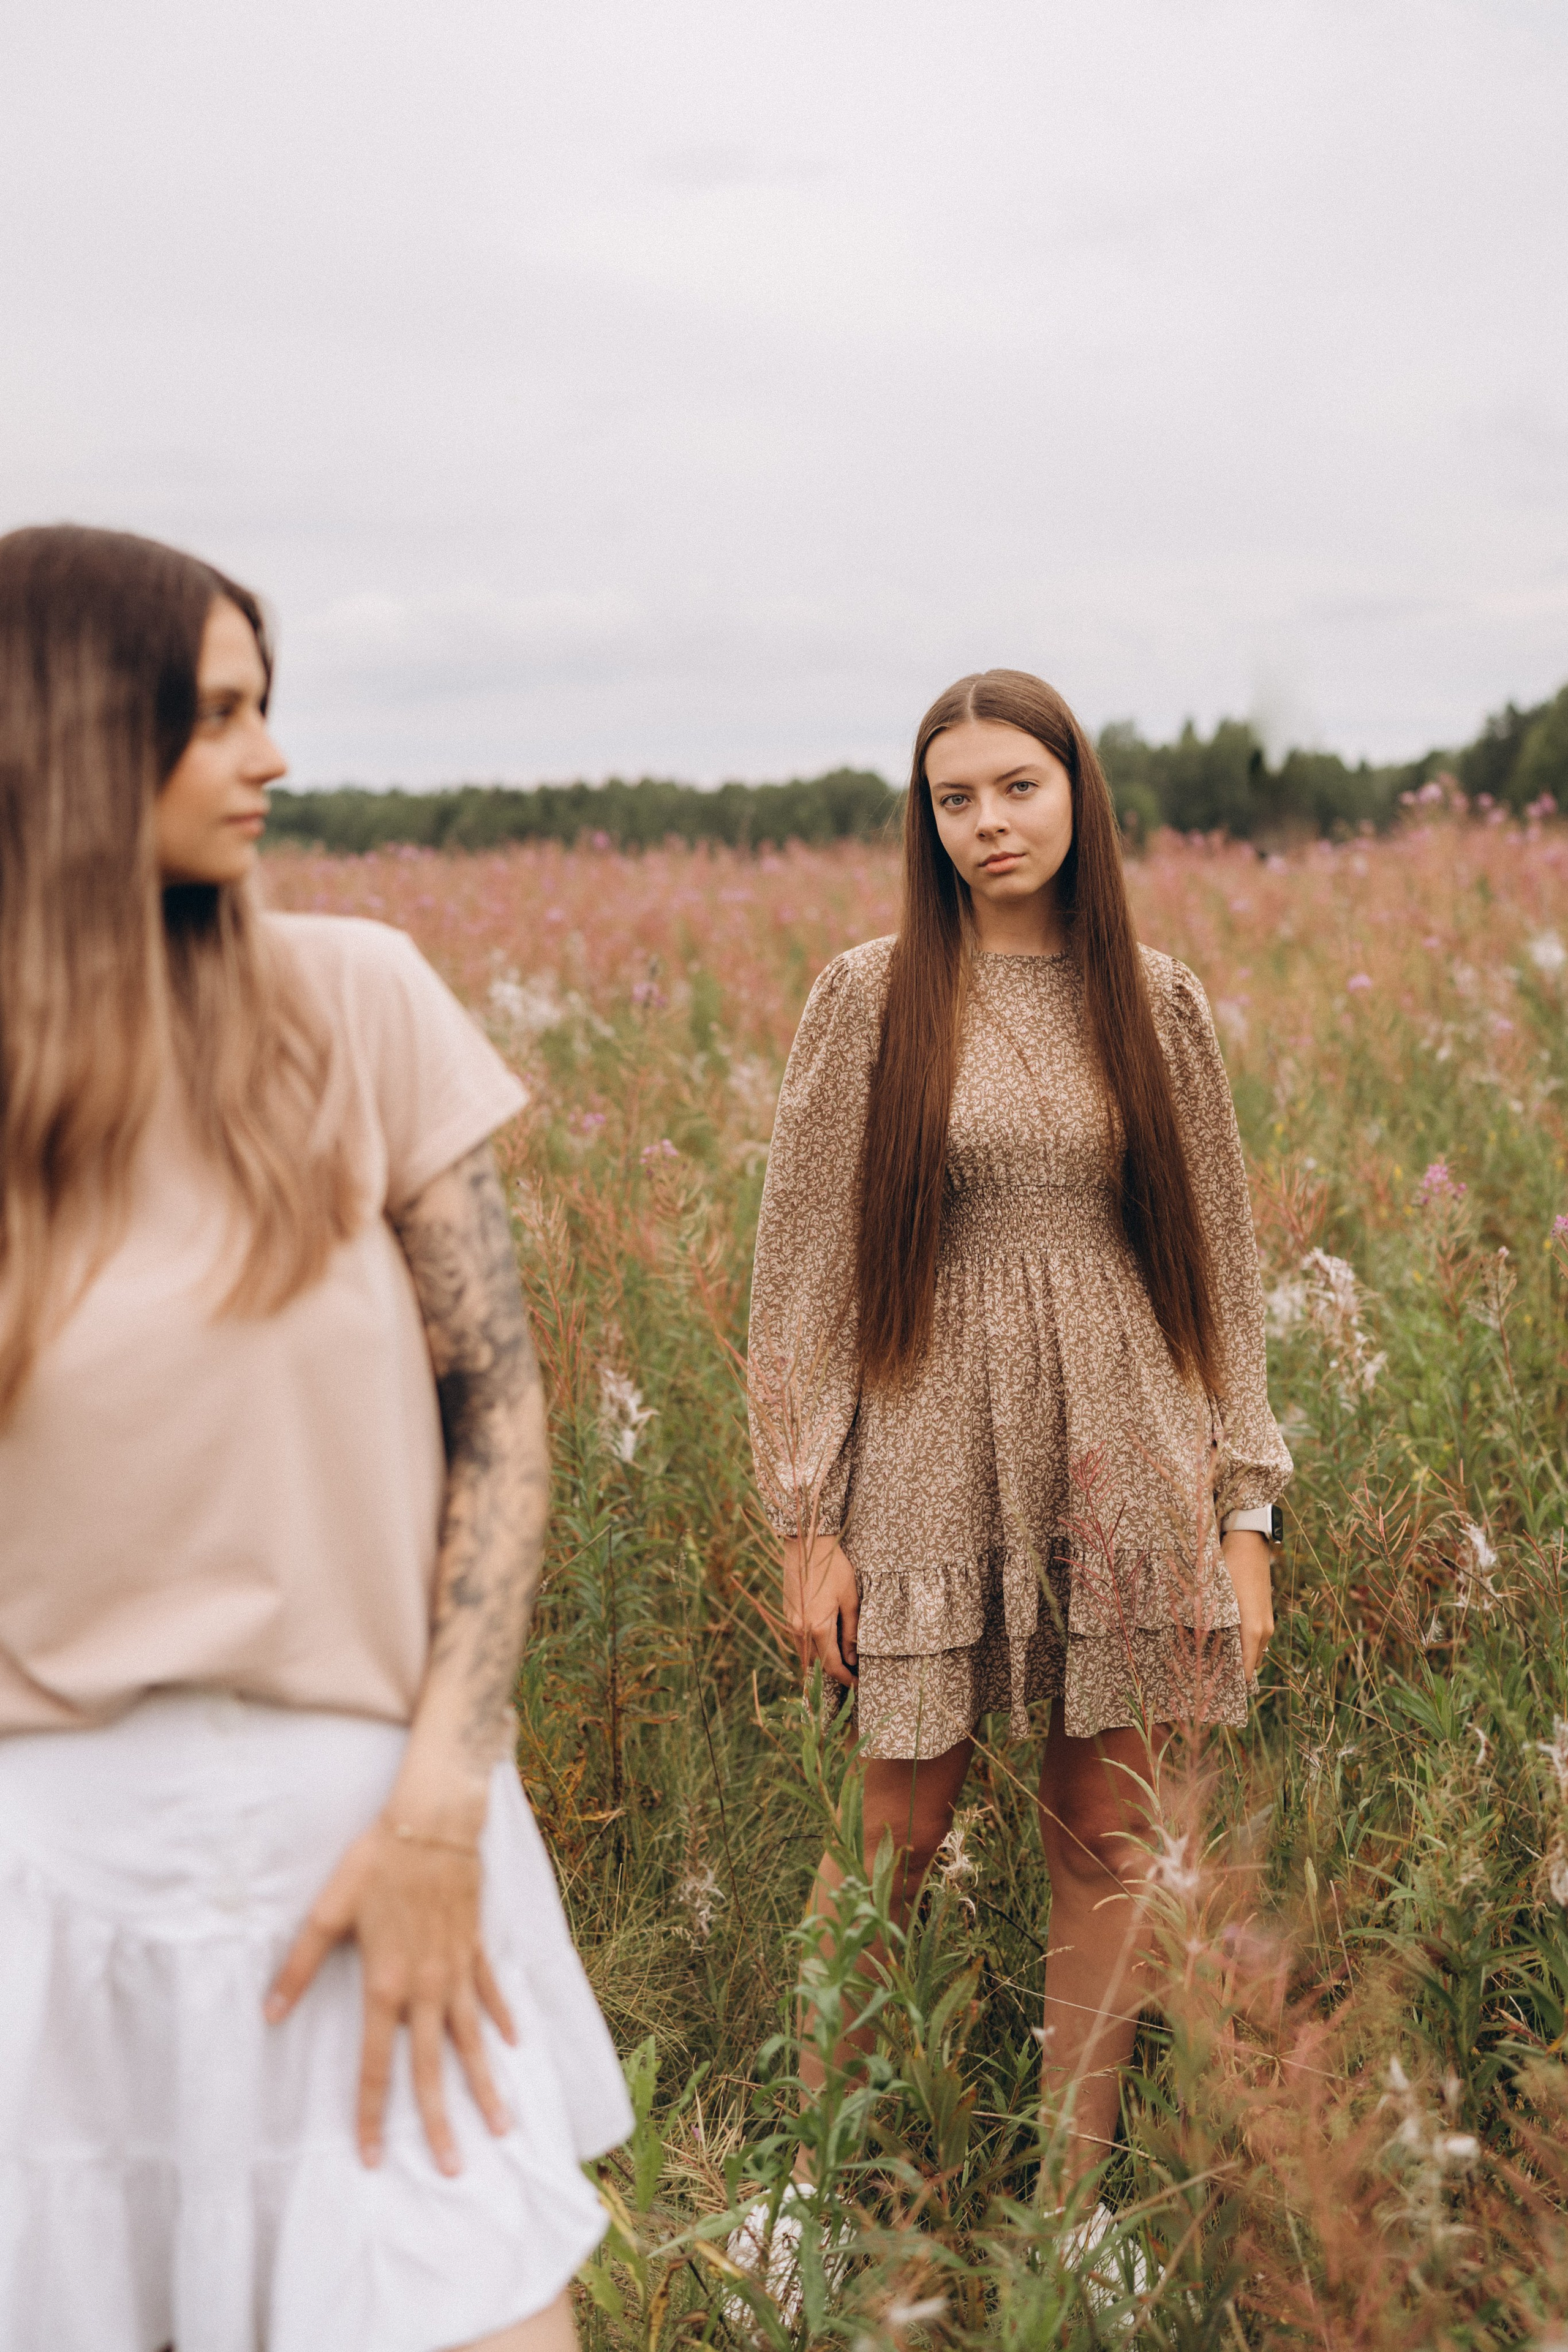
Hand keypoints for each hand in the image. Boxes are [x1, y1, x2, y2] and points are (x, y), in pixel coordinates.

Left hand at [265, 1815, 516, 2175]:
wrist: (432, 1821)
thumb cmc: (376, 1862)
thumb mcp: (328, 1910)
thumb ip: (299, 1965)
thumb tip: (269, 2013)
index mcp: (386, 1984)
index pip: (377, 2064)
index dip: (372, 2113)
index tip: (372, 2157)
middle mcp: (427, 1988)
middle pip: (433, 2068)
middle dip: (441, 2122)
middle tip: (451, 2169)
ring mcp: (457, 1970)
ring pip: (472, 2041)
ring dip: (486, 2086)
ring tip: (503, 2127)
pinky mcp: (475, 1947)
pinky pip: (491, 1994)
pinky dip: (502, 2021)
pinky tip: (513, 2047)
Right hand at [782, 1533, 858, 1687]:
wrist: (806, 1544)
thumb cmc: (833, 1567)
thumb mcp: (850, 1598)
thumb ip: (851, 1631)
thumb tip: (852, 1658)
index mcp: (817, 1627)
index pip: (832, 1665)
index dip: (846, 1678)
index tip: (859, 1683)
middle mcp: (799, 1628)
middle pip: (817, 1663)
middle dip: (835, 1671)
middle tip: (853, 1673)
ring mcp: (789, 1621)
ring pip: (806, 1652)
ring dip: (822, 1660)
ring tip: (843, 1659)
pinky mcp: (786, 1612)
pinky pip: (799, 1639)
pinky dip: (813, 1646)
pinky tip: (827, 1640)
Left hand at [1222, 1529, 1274, 1680]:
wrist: (1249, 1545)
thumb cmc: (1229, 1570)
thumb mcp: (1216, 1599)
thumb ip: (1210, 1625)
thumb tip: (1196, 1647)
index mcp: (1252, 1630)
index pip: (1245, 1669)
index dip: (1230, 1681)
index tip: (1214, 1689)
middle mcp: (1264, 1631)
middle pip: (1250, 1663)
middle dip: (1233, 1671)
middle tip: (1208, 1677)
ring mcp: (1267, 1623)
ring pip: (1253, 1651)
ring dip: (1238, 1657)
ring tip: (1213, 1661)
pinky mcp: (1265, 1615)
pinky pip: (1255, 1639)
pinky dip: (1243, 1645)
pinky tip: (1223, 1642)